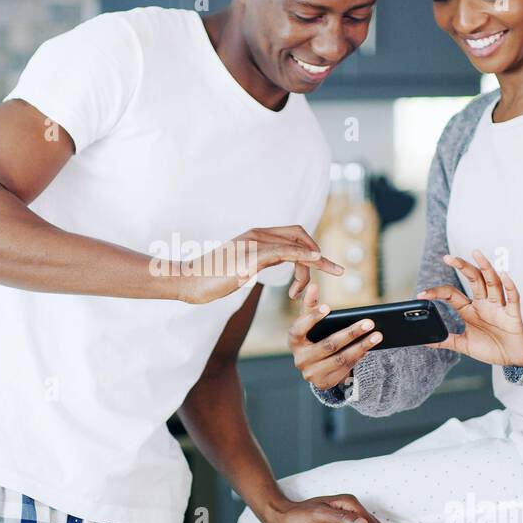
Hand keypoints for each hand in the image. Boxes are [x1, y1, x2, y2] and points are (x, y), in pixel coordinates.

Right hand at [172, 226, 342, 304]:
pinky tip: (317, 261)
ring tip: (309, 288)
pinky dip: (304, 255)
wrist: (188, 281)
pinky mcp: (251, 256)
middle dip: (319, 254)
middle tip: (335, 272)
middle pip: (299, 235)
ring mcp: (254, 243)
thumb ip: (256, 262)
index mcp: (255, 237)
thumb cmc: (210, 279)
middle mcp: (257, 235)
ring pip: (296, 245)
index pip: (292, 235)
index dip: (310, 248)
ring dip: (315, 263)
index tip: (323, 266)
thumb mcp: (239, 267)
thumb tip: (267, 267)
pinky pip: (284, 251)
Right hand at [287, 282, 381, 389]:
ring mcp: (311, 373)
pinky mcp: (324, 383)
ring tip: (377, 335)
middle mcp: (300, 359)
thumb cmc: (312, 338)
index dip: (312, 318)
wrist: (314, 367)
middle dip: (351, 333)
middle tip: (369, 323)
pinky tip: (369, 348)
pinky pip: (345, 370)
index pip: (298, 329)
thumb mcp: (309, 322)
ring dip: (361, 347)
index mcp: (293, 341)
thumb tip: (313, 286)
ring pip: (340, 359)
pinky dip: (358, 358)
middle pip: (328, 345)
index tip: (327, 307)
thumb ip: (311, 305)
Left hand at [420, 249, 522, 367]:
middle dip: (462, 266)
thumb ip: (446, 341)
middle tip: (448, 258)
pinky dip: (509, 285)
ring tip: (476, 254)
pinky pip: (512, 297)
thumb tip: (426, 340)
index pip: (452, 294)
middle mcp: (484, 304)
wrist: (514, 359)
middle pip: (473, 279)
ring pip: (492, 282)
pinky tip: (504, 274)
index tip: (422, 294)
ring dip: (485, 267)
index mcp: (470, 310)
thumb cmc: (492, 348)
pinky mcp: (513, 314)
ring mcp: (498, 307)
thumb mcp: (464, 344)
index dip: (437, 292)